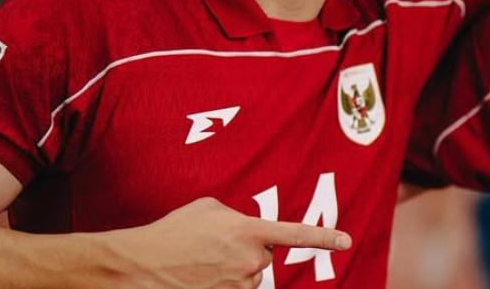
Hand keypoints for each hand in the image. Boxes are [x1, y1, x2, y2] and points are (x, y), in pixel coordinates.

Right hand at [106, 197, 350, 287]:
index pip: (295, 234)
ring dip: (232, 268)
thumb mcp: (209, 208)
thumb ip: (237, 215)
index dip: (322, 238)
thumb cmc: (174, 231)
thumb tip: (244, 227)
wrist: (143, 265)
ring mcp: (239, 285)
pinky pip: (235, 287)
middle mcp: (250, 261)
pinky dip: (221, 282)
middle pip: (263, 256)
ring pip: (248, 275)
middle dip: (246, 251)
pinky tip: (200, 275)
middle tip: (214, 246)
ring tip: (200, 261)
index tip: (346, 241)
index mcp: (249, 232)